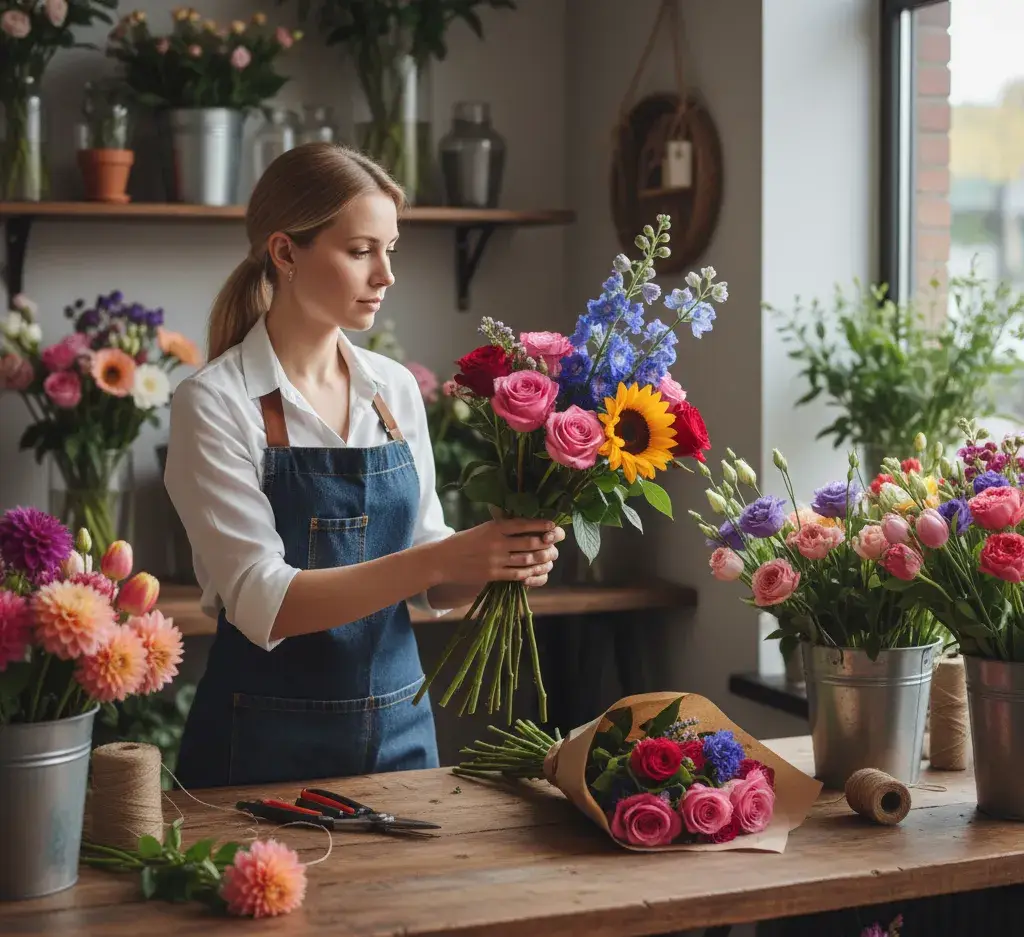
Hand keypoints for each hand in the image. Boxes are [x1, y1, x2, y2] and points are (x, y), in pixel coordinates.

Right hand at [436, 518, 565, 587]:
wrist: (442, 560)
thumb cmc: (463, 541)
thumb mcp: (481, 528)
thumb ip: (501, 525)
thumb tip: (524, 521)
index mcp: (494, 527)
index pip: (524, 523)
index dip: (542, 525)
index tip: (553, 525)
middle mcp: (497, 542)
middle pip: (531, 542)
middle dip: (548, 543)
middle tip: (556, 543)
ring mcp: (496, 560)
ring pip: (528, 559)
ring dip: (543, 559)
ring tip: (551, 557)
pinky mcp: (493, 575)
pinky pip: (518, 574)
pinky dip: (531, 573)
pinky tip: (538, 570)